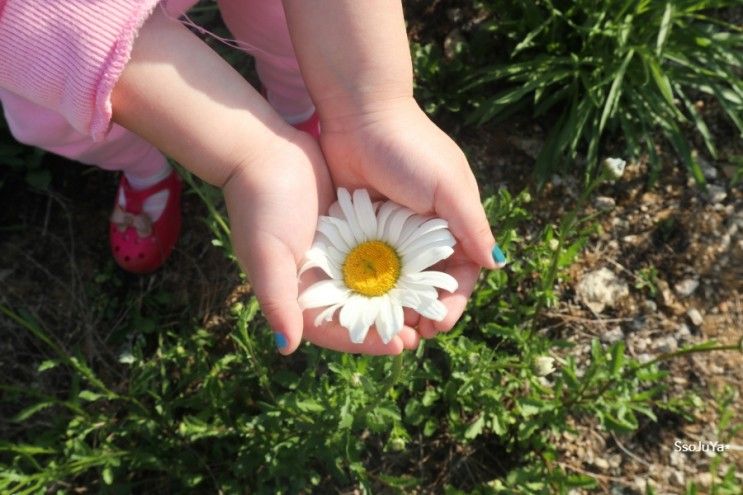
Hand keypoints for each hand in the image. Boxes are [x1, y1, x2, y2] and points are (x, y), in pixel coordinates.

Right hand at [223, 129, 419, 353]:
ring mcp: (329, 258)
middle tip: (420, 330)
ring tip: (424, 306)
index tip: (400, 344)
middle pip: (355, 315)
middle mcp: (313, 282)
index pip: (333, 331)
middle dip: (386, 325)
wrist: (264, 150)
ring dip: (393, 299)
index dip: (366, 341)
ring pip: (366, 289)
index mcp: (294, 294)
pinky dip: (391, 268)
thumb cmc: (261, 205)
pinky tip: (417, 270)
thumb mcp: (267, 254)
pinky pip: (370, 259)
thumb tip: (287, 348)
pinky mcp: (342, 235)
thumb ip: (278, 301)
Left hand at [318, 98, 496, 337]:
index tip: (440, 324)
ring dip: (397, 305)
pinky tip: (364, 305)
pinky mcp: (363, 227)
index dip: (454, 301)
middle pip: (429, 283)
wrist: (359, 115)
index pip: (460, 273)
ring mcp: (393, 231)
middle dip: (424, 310)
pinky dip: (371, 286)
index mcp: (454, 221)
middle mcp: (425, 230)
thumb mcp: (448, 187)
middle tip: (411, 334)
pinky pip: (370, 264)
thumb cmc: (410, 149)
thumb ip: (472, 226)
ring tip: (387, 327)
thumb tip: (497, 264)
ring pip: (399, 280)